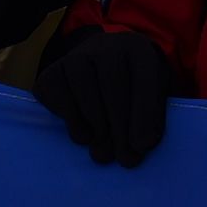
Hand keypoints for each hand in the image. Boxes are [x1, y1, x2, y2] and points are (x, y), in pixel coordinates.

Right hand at [35, 25, 175, 167]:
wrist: (103, 68)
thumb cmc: (133, 89)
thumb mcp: (153, 98)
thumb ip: (151, 119)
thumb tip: (139, 144)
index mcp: (139, 51)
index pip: (144, 80)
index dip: (144, 115)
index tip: (142, 146)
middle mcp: (106, 47)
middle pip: (113, 86)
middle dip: (119, 128)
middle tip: (124, 159)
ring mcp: (76, 55)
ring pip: (83, 89)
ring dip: (95, 127)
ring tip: (103, 151)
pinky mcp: (52, 70)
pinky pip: (55, 93)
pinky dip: (69, 119)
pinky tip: (83, 134)